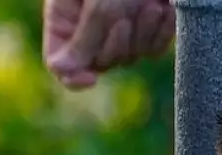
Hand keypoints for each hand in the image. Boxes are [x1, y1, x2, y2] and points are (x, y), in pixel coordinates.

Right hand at [43, 0, 175, 89]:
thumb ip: (83, 37)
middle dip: (115, 41)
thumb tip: (61, 71)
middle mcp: (90, 26)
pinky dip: (159, 32)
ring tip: (147, 3)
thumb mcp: (99, 3)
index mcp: (65, 16)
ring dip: (141, 33)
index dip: (72, 76)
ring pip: (129, 58)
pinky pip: (152, 51)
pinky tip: (161, 7)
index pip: (60, 61)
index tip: (90, 79)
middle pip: (99, 63)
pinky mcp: (149, 30)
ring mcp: (122, 29)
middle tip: (124, 12)